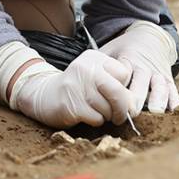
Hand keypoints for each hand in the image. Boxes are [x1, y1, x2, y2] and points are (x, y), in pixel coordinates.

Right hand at [9, 50, 131, 128]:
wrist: (44, 95)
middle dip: (122, 107)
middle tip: (119, 115)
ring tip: (96, 111)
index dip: (124, 88)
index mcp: (94, 58)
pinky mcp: (71, 104)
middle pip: (118, 91)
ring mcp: (77, 86)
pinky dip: (96, 121)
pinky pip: (96, 118)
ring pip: (108, 108)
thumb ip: (114, 84)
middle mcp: (85, 68)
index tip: (115, 94)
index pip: (124, 74)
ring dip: (107, 116)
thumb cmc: (78, 88)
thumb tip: (133, 106)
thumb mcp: (94, 76)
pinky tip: (86, 115)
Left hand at [100, 21, 178, 115]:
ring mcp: (158, 72)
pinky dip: (174, 99)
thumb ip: (98, 64)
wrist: (149, 37)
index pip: (123, 75)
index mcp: (128, 59)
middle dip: (136, 100)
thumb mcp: (109, 50)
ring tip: (156, 111)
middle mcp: (144, 66)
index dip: (117, 88)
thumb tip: (80, 81)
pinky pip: (173, 89)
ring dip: (158, 99)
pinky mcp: (168, 77)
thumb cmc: (124, 48)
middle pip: (141, 84)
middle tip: (130, 114)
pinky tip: (173, 110)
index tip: (111, 101)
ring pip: (160, 86)